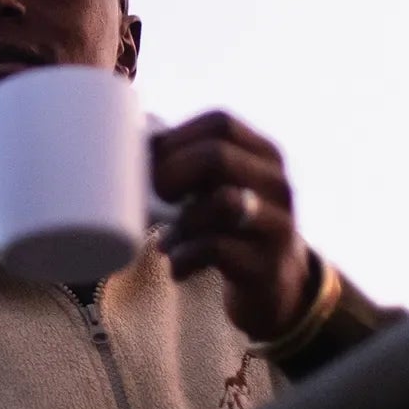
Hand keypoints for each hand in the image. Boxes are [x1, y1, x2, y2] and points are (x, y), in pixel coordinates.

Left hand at [149, 110, 312, 340]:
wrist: (276, 286)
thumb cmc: (229, 227)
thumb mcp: (220, 188)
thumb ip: (189, 164)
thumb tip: (130, 142)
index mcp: (263, 154)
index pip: (219, 122)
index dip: (175, 138)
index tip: (151, 163)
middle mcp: (276, 183)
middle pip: (218, 156)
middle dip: (173, 173)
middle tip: (159, 197)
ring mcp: (278, 225)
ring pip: (223, 202)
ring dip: (182, 222)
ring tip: (167, 241)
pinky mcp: (267, 266)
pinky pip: (217, 250)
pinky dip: (184, 257)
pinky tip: (177, 266)